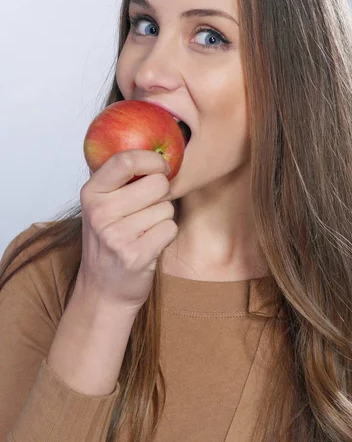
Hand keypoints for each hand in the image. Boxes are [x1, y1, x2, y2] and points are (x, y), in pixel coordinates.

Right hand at [77, 149, 176, 312]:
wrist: (103, 290)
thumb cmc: (110, 240)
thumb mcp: (103, 205)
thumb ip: (122, 178)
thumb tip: (159, 150)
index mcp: (91, 193)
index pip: (126, 159)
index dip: (153, 160)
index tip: (161, 167)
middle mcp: (100, 213)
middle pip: (157, 183)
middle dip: (162, 194)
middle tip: (147, 209)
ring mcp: (116, 235)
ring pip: (167, 207)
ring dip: (163, 218)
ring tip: (144, 230)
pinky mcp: (135, 255)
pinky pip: (170, 228)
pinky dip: (167, 235)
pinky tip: (150, 243)